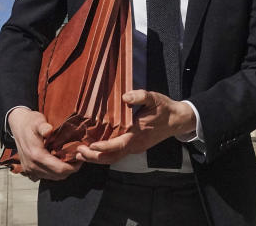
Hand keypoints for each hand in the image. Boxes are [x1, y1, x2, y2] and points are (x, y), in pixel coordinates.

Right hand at [6, 107, 81, 180]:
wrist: (18, 124)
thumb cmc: (30, 122)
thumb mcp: (38, 121)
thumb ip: (44, 127)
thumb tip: (49, 131)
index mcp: (36, 155)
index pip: (59, 169)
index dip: (73, 166)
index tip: (80, 158)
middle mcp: (32, 166)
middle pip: (58, 175)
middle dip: (70, 169)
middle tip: (78, 158)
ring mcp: (30, 170)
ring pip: (52, 177)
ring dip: (62, 171)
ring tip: (70, 159)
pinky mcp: (29, 170)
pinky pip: (45, 176)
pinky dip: (54, 172)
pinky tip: (58, 161)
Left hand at [75, 90, 196, 164]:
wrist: (177, 120)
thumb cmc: (164, 108)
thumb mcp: (153, 97)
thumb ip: (140, 96)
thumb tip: (125, 96)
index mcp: (137, 134)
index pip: (118, 145)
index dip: (104, 147)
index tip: (91, 145)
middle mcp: (135, 145)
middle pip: (112, 157)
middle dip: (94, 157)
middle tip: (77, 153)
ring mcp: (135, 147)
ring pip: (113, 158)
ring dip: (97, 158)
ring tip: (80, 154)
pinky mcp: (134, 147)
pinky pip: (117, 154)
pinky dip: (104, 155)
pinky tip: (94, 150)